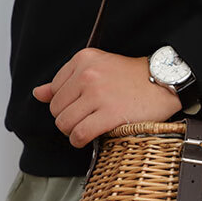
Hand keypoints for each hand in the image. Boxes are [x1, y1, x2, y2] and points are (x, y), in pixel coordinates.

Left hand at [32, 48, 182, 147]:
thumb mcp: (98, 67)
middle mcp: (88, 74)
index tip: (80, 106)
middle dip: (67, 119)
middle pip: (56, 109)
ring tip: (84, 129)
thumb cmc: (133, 77)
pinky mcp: (110, 114)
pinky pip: (80, 134)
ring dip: (72, 132)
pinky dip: (79, 140)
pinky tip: (86, 138)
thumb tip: (38, 94)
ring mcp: (98, 95)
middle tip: (83, 120)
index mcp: (83, 60)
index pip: (54, 90)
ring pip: (65, 123)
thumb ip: (65, 80)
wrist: (163, 82)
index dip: (65, 103)